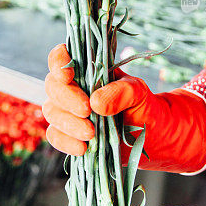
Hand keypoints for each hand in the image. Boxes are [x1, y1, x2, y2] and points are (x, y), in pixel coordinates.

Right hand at [43, 44, 205, 171]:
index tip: (68, 76)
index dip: (58, 63)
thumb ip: (121, 92)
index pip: (60, 58)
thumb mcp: (139, 93)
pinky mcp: (70, 135)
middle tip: (87, 111)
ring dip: (68, 123)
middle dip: (67, 99)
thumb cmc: (145, 107)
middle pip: (52, 86)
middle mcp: (73, 88)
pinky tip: (84, 148)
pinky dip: (67, 143)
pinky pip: (56, 136)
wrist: (153, 137)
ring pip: (52, 112)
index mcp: (87, 70)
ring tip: (91, 134)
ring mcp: (69, 112)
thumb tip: (96, 103)